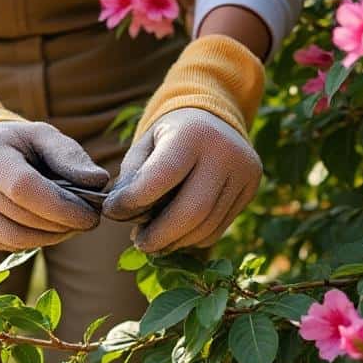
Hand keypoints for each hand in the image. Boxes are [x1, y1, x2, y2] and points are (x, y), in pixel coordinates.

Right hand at [0, 120, 106, 250]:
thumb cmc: (17, 143)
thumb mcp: (42, 136)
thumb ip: (70, 156)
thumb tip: (98, 182)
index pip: (23, 189)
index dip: (61, 207)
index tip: (92, 214)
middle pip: (22, 218)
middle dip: (63, 223)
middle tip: (89, 220)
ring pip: (15, 238)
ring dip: (52, 237)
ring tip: (72, 225)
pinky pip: (7, 244)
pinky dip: (35, 241)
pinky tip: (50, 229)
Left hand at [102, 108, 260, 253]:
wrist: (213, 120)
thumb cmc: (169, 136)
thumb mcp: (145, 145)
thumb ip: (132, 177)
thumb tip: (120, 214)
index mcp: (193, 134)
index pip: (161, 177)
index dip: (133, 201)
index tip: (111, 212)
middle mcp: (225, 152)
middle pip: (192, 210)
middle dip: (159, 234)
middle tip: (137, 242)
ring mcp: (244, 172)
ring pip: (207, 225)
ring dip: (174, 241)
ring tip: (152, 241)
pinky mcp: (251, 190)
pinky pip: (219, 228)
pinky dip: (192, 239)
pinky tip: (175, 235)